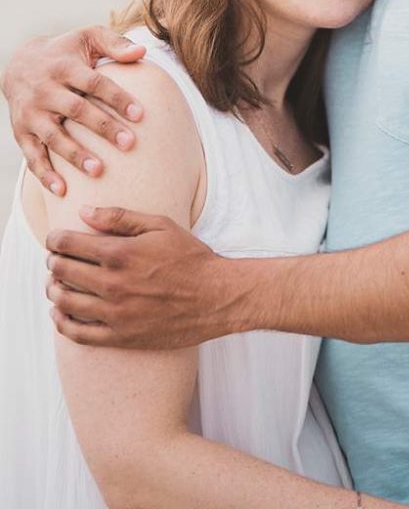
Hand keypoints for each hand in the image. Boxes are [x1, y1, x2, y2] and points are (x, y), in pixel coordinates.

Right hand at [1, 26, 145, 194]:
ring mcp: (32, 113)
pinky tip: (62, 190)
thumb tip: (142, 52)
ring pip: (53, 136)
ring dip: (74, 155)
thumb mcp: (87, 38)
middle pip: (76, 110)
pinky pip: (32, 155)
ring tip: (98, 171)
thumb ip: (115, 43)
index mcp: (65, 67)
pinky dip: (44, 174)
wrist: (18, 63)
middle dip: (102, 127)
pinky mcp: (21, 131)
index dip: (116, 98)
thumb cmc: (66, 52)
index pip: (94, 83)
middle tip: (128, 144)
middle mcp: (45, 90)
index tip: (140, 114)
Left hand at [46, 206, 229, 347]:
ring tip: (56, 283)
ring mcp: (115, 313)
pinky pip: (77, 333)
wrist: (216, 297)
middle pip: (62, 271)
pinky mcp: (120, 336)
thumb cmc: (190, 258)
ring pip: (64, 302)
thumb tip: (83, 212)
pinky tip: (61, 313)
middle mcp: (113, 284)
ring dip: (53, 289)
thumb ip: (119, 217)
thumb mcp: (160, 226)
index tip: (55, 239)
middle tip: (56, 258)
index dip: (55, 239)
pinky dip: (62, 322)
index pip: (68, 244)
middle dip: (53, 261)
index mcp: (120, 254)